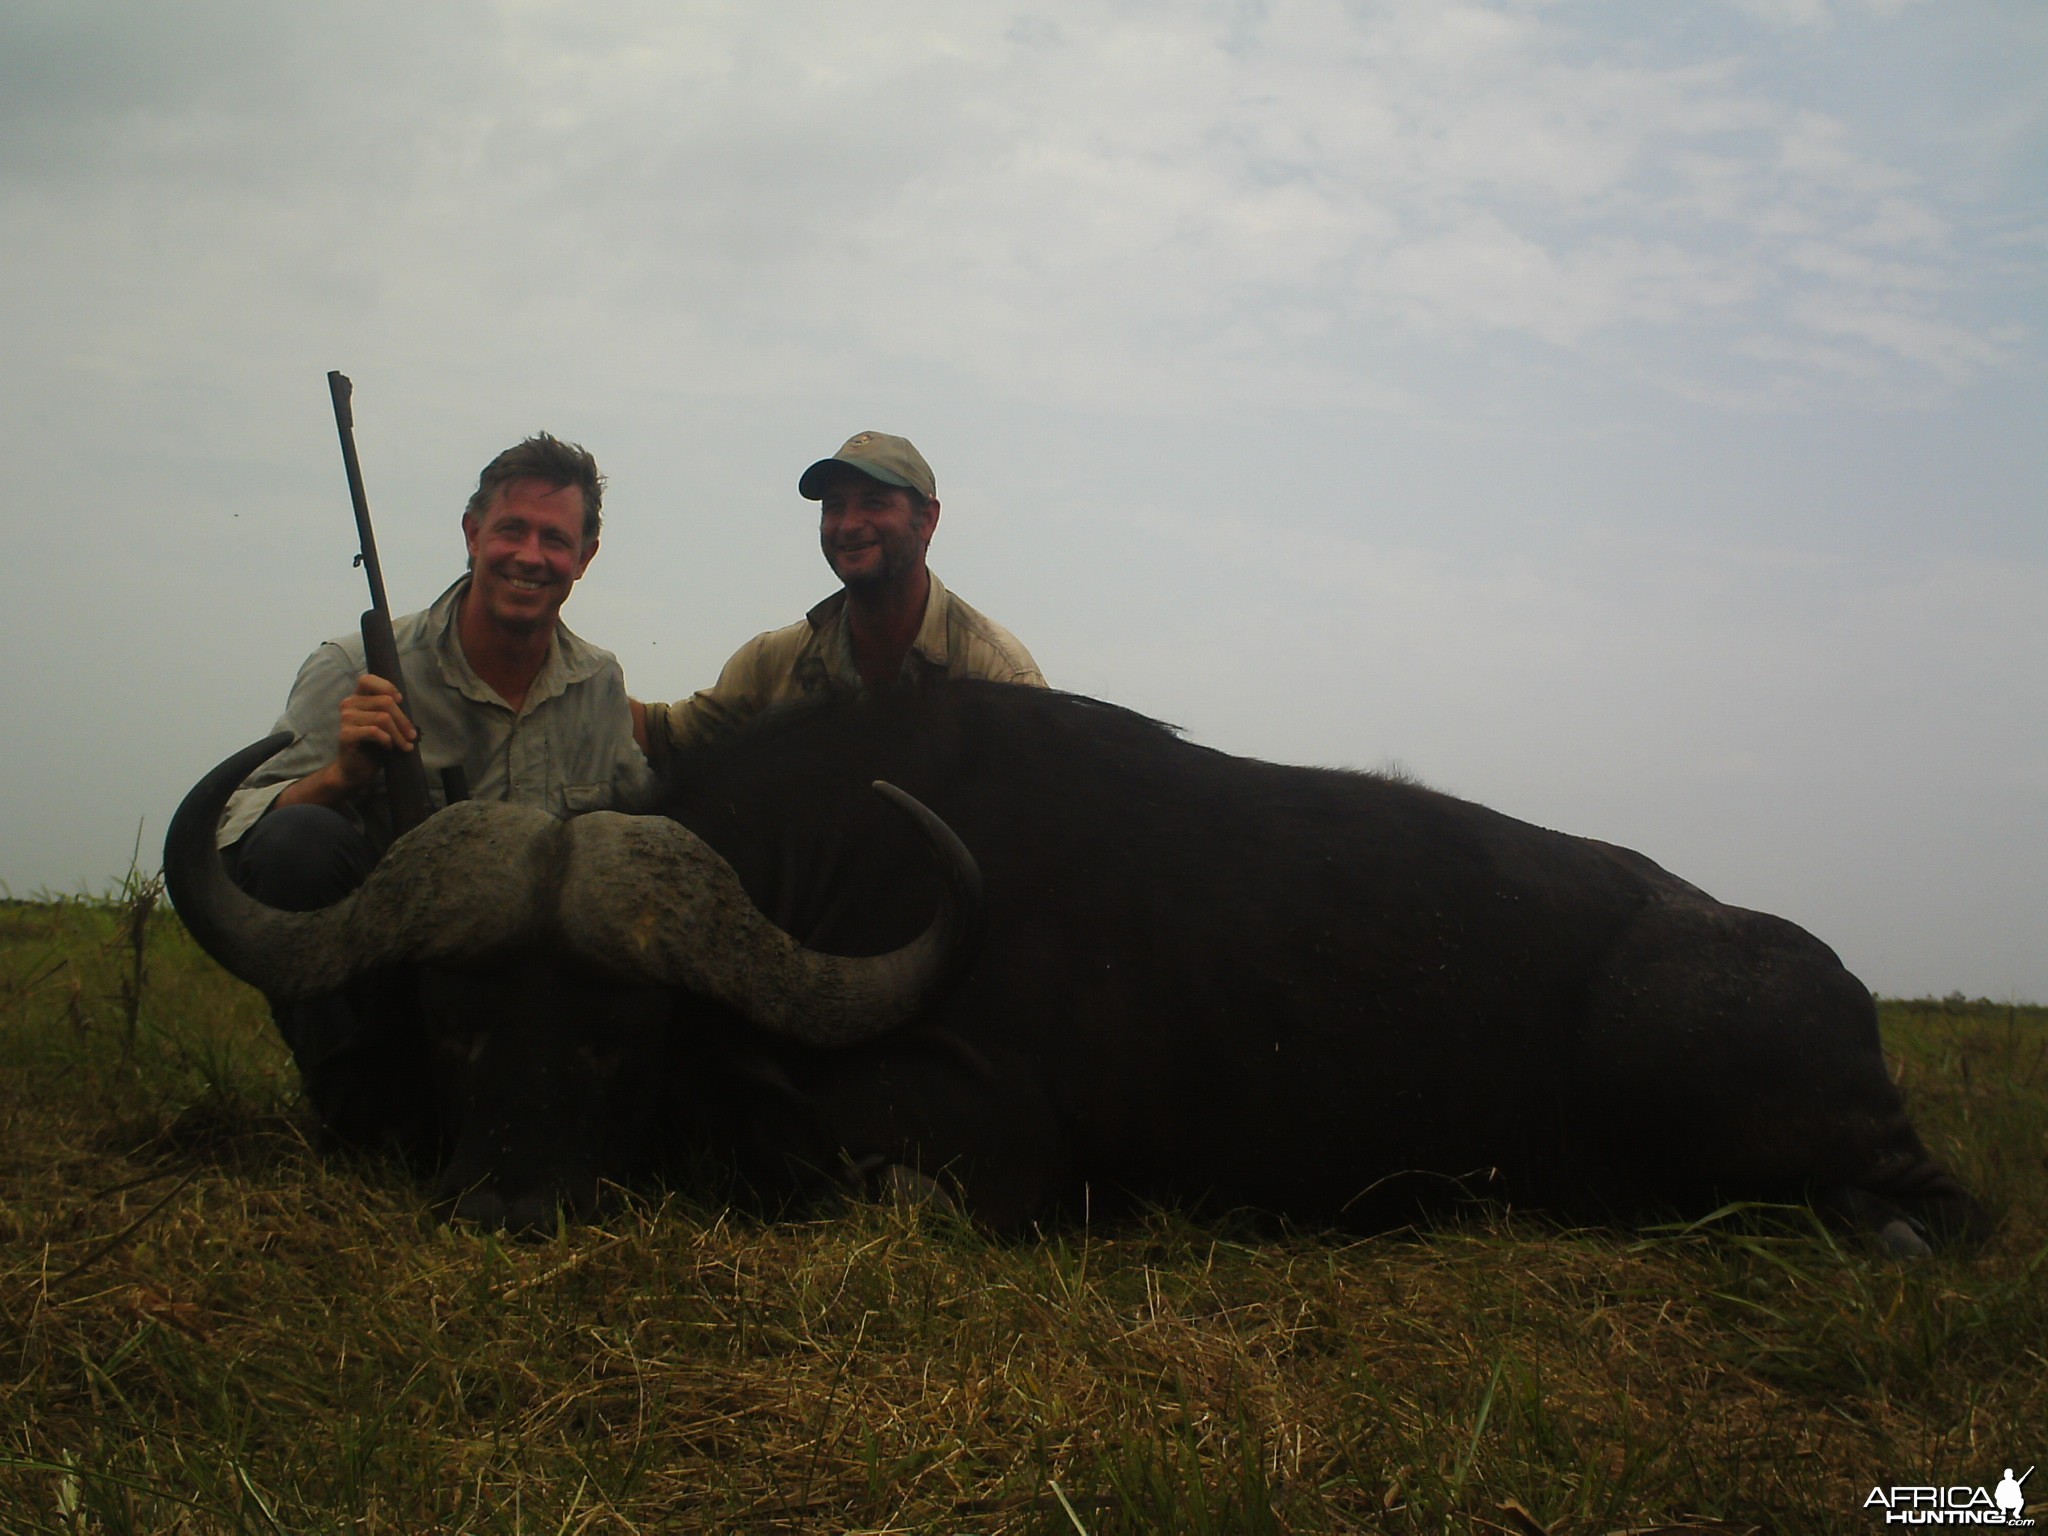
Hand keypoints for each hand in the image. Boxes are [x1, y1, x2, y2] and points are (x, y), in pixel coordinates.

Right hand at [333, 673, 418, 794]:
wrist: (356, 769)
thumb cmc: (373, 745)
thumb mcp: (385, 724)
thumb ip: (390, 711)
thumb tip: (407, 707)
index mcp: (358, 698)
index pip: (368, 680)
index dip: (387, 687)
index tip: (400, 701)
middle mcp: (349, 704)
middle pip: (384, 701)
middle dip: (403, 720)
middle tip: (412, 736)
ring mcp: (346, 719)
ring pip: (382, 718)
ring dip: (399, 734)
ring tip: (405, 746)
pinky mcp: (346, 734)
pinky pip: (374, 731)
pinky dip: (387, 739)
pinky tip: (389, 747)